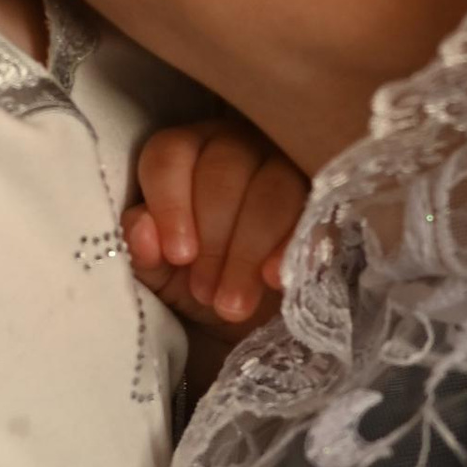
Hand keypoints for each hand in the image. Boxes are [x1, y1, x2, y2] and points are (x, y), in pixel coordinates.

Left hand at [123, 119, 307, 332]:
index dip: (171, 204)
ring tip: (233, 304)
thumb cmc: (199, 282)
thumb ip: (143, 254)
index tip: (177, 255)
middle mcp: (236, 148)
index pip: (171, 153)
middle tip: (206, 293)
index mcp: (188, 156)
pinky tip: (275, 280)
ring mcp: (285, 167)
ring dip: (248, 250)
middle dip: (213, 238)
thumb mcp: (162, 276)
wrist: (251, 319)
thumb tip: (143, 231)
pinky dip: (291, 248)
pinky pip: (312, 212)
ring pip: (271, 187)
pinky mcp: (323, 201)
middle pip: (224, 169)